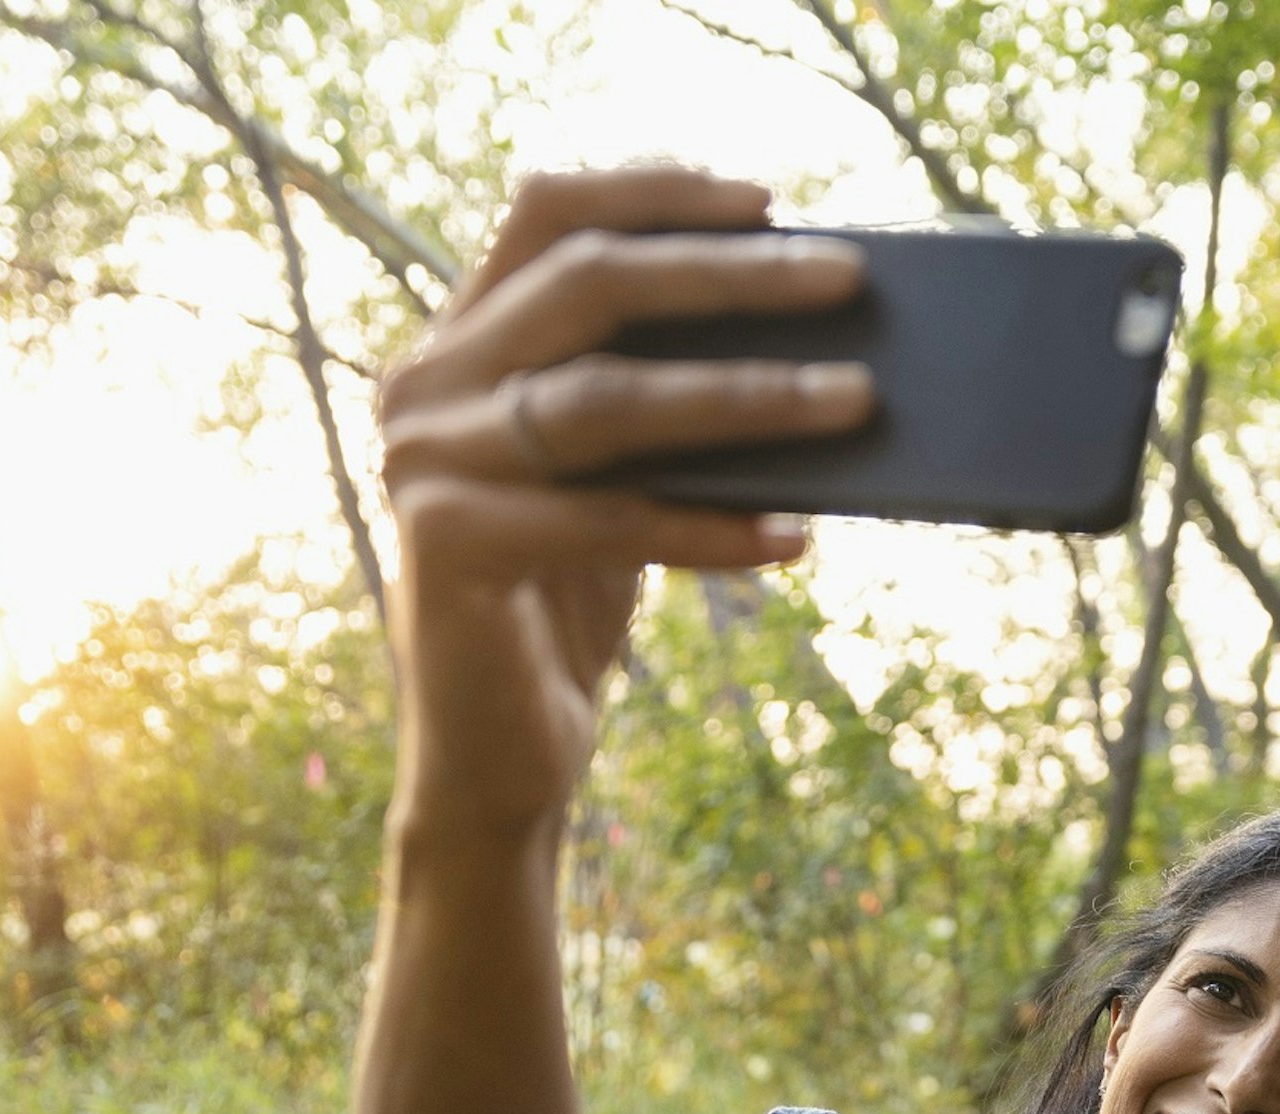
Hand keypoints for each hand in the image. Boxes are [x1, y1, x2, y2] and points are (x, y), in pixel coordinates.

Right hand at [379, 170, 870, 852]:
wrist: (500, 756)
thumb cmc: (573, 601)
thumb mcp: (617, 474)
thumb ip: (657, 391)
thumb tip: (809, 323)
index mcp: (460, 340)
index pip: (547, 214)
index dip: (656, 190)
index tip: (768, 199)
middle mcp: (425, 384)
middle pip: (589, 284)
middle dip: (730, 277)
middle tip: (846, 282)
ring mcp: (424, 462)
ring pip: (607, 400)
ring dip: (746, 396)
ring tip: (856, 400)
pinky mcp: (447, 546)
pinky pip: (608, 520)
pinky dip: (711, 528)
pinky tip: (793, 536)